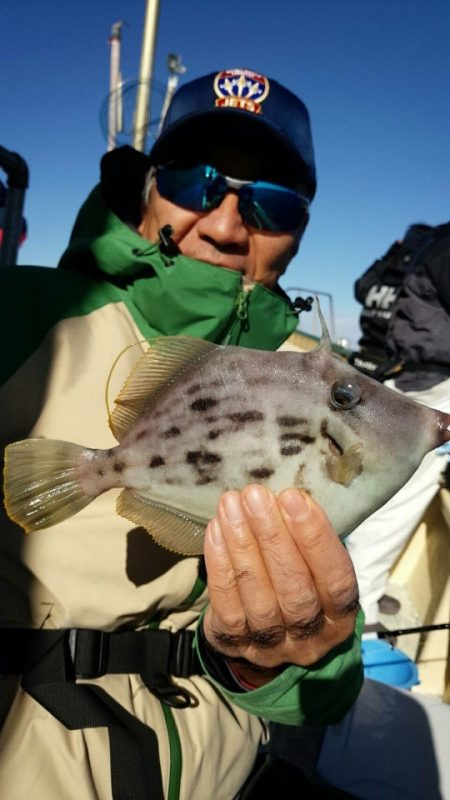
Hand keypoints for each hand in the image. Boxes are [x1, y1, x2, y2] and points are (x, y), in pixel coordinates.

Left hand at [203, 485, 358, 685]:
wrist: (264, 632)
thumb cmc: (296, 581)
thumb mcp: (314, 565)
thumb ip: (306, 538)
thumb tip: (285, 496)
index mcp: (340, 616)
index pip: (336, 579)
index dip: (315, 538)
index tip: (293, 497)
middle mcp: (311, 638)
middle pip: (294, 589)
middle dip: (273, 536)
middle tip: (255, 495)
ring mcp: (272, 646)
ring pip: (258, 598)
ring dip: (242, 545)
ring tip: (231, 506)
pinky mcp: (236, 643)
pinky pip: (227, 604)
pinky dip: (220, 563)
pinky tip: (216, 530)